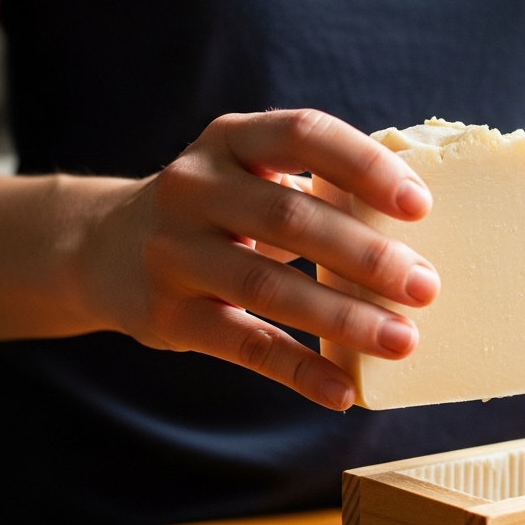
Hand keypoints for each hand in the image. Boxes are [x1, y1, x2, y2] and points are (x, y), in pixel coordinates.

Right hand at [76, 109, 438, 410]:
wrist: (100, 249)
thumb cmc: (213, 210)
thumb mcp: (246, 173)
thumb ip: (312, 185)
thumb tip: (416, 225)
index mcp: (229, 139)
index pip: (303, 134)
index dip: (364, 166)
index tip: (419, 205)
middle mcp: (194, 187)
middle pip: (290, 217)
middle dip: (365, 255)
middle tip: (425, 287)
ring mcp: (174, 252)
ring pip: (269, 286)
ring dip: (343, 317)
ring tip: (401, 340)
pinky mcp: (168, 314)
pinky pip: (244, 345)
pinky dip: (299, 370)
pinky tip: (341, 390)